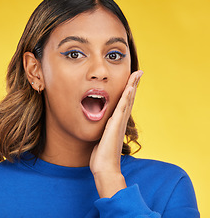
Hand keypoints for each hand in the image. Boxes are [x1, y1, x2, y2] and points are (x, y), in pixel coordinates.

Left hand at [89, 70, 142, 197]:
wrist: (105, 167)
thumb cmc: (102, 155)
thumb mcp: (102, 138)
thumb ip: (103, 131)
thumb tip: (100, 129)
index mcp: (116, 122)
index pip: (124, 103)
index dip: (128, 91)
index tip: (131, 80)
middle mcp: (120, 120)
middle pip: (129, 98)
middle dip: (133, 84)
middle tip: (138, 72)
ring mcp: (119, 122)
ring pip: (127, 100)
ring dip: (132, 86)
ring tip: (137, 74)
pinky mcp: (115, 125)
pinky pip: (122, 108)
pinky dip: (127, 97)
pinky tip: (130, 88)